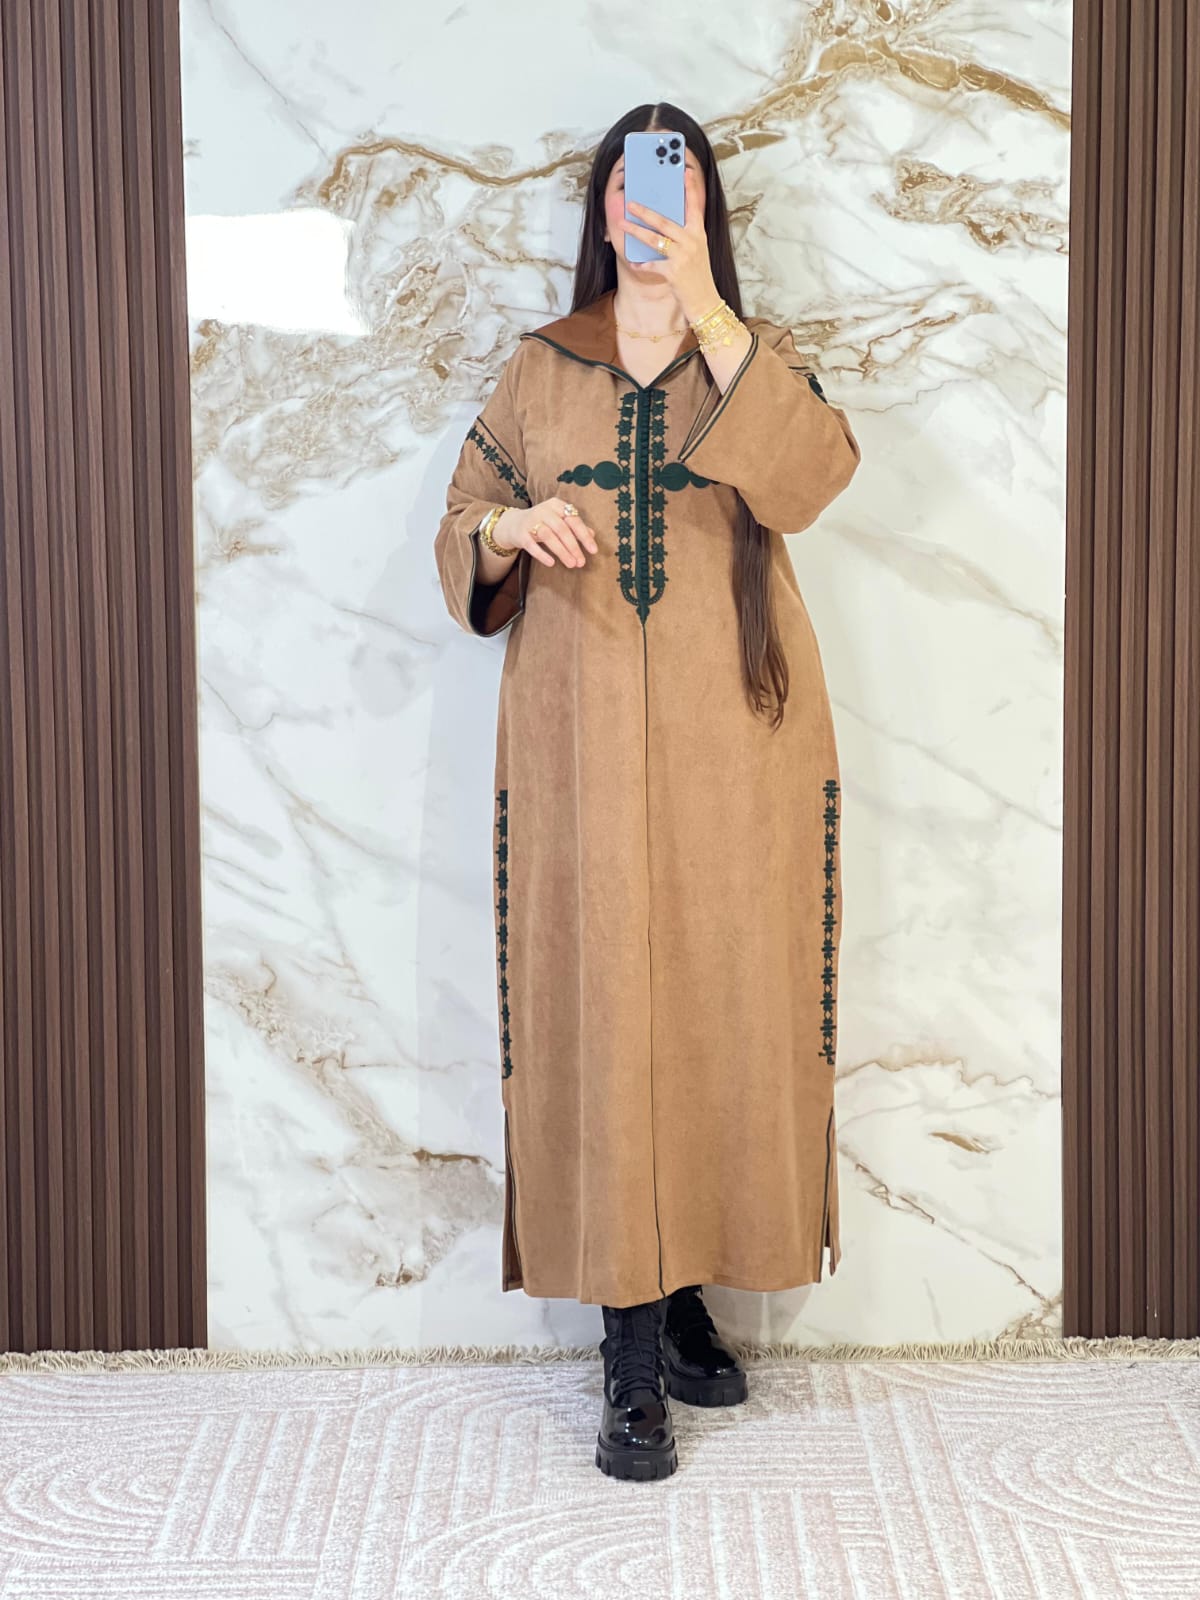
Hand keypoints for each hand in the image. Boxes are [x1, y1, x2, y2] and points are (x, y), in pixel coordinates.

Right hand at [493, 497, 598, 568]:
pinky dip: (542, 554)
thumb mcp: (559, 521)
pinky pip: (532, 545)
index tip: (593, 551)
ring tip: (571, 564)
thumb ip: (575, 526)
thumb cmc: (543, 523)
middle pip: (562, 529)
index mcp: (557, 505)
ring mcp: (531, 521)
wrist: (514, 524)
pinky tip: (551, 563)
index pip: (574, 520)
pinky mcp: (520, 533)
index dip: (584, 536)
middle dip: (573, 547)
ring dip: (562, 552)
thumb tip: (592, 535)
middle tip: (581, 562)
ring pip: (548, 536)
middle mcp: (544, 510)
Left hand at [621, 166, 718, 319]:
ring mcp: (683, 256)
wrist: (705, 300)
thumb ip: (685, 235)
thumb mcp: (697, 250)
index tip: (685, 171)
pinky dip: (641, 264)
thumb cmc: (698, 275)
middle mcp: (692, 242)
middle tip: (631, 203)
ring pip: (655, 239)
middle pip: (664, 221)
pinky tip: (634, 263)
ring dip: (636, 231)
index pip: (694, 206)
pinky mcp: (673, 272)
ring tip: (623, 225)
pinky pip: (652, 265)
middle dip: (645, 211)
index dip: (690, 188)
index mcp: (699, 234)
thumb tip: (665, 222)